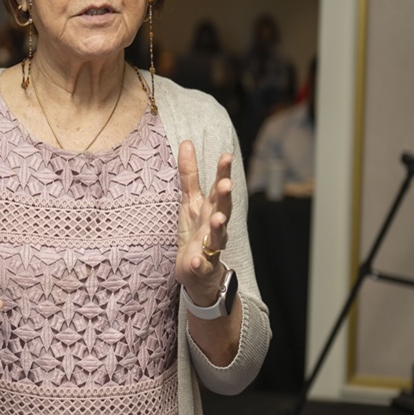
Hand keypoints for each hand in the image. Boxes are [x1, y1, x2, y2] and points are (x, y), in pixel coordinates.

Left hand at [176, 140, 232, 307]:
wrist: (199, 271)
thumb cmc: (197, 231)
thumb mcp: (190, 201)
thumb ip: (189, 174)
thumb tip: (186, 143)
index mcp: (212, 208)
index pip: (218, 187)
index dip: (223, 172)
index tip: (226, 156)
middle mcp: (215, 225)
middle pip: (223, 209)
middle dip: (225, 197)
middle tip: (226, 184)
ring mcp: (211, 247)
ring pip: (218, 237)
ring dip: (218, 228)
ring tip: (218, 219)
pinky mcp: (203, 267)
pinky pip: (203, 265)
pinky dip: (201, 263)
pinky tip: (197, 260)